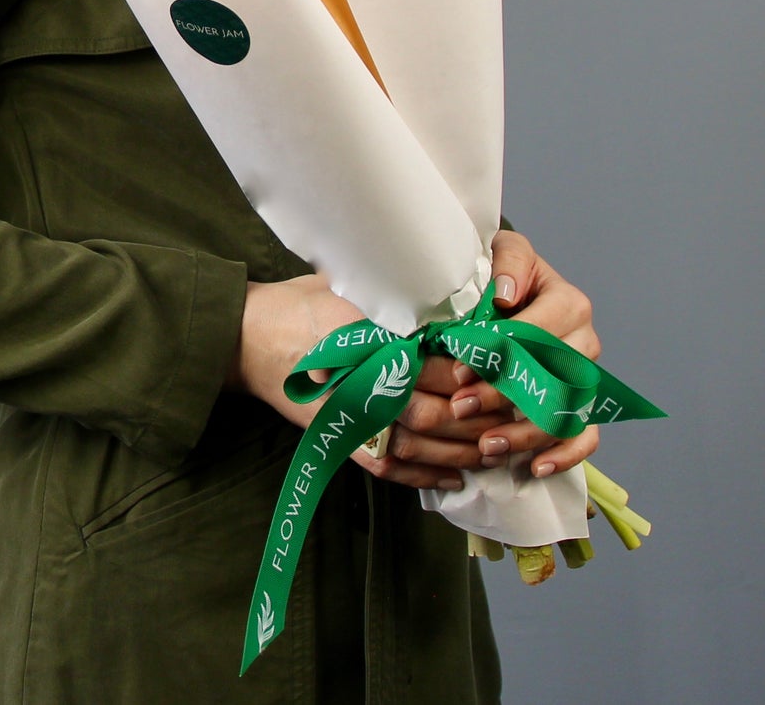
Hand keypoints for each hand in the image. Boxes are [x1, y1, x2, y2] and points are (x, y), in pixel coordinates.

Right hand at [230, 275, 488, 491]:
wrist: (248, 337)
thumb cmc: (301, 304)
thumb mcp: (351, 287)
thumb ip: (399, 295)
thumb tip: (453, 293)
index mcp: (371, 339)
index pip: (436, 363)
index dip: (475, 371)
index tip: (506, 369)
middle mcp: (364, 381)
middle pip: (435, 409)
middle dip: (478, 415)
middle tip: (515, 414)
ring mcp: (351, 416)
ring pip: (419, 444)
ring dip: (461, 451)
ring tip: (497, 447)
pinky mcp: (340, 438)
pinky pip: (390, 466)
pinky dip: (423, 476)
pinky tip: (453, 477)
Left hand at [434, 229, 602, 477]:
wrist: (511, 290)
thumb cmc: (504, 273)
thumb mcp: (504, 252)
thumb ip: (508, 263)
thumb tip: (504, 294)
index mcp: (569, 303)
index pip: (539, 333)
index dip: (500, 354)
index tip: (459, 370)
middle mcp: (584, 343)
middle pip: (552, 378)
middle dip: (503, 397)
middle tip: (461, 408)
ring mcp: (586, 378)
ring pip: (566, 413)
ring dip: (525, 433)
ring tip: (485, 445)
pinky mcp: (582, 406)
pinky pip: (586, 437)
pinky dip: (565, 455)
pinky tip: (534, 467)